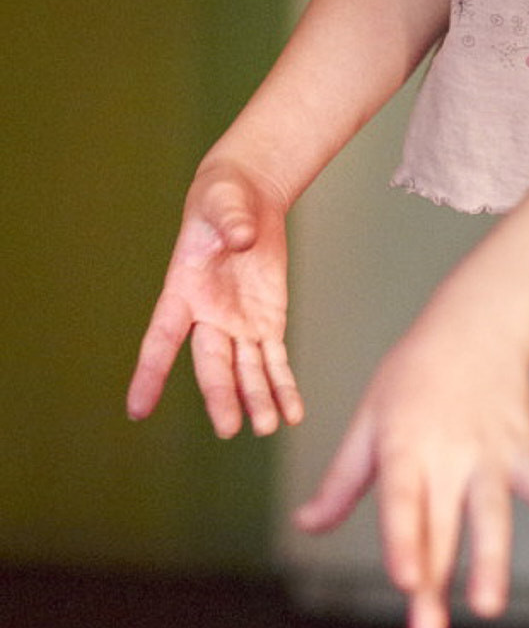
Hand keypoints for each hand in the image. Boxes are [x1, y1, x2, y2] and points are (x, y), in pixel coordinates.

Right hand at [126, 161, 302, 437]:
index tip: (138, 409)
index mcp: (184, 292)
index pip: (161, 338)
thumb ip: (230, 220)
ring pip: (246, 371)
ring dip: (257, 400)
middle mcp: (208, 318)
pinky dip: (283, 387)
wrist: (247, 199)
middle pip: (212, 364)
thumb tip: (242, 238)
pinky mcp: (267, 322)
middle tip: (227, 428)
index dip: (150, 373)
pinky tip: (293, 413)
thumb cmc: (222, 199)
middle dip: (220, 395)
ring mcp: (238, 324)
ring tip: (269, 426)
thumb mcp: (223, 202)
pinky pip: (274, 362)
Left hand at [293, 289, 528, 627]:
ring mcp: (487, 452)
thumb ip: (343, 479)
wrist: (475, 320)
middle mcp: (447, 454)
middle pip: (440, 528)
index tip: (405, 579)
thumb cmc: (414, 372)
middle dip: (434, 589)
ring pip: (491, 513)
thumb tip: (307, 525)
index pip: (402, 502)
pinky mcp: (519, 446)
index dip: (403, 541)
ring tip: (487, 604)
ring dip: (490, 560)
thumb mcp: (370, 417)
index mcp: (404, 447)